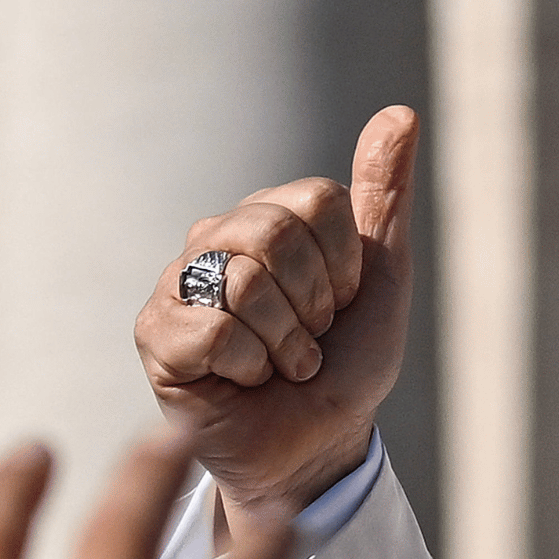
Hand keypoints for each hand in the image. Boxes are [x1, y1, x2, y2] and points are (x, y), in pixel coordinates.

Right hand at [135, 107, 418, 529]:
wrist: (320, 444)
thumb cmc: (348, 364)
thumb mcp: (383, 278)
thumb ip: (385, 196)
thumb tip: (401, 113)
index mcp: (269, 218)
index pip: (316, 199)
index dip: (346, 264)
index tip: (342, 302)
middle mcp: (215, 239)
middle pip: (273, 231)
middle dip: (316, 301)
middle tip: (312, 337)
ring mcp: (179, 286)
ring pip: (244, 280)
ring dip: (288, 341)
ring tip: (283, 364)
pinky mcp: (156, 337)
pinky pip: (212, 328)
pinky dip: (252, 365)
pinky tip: (247, 380)